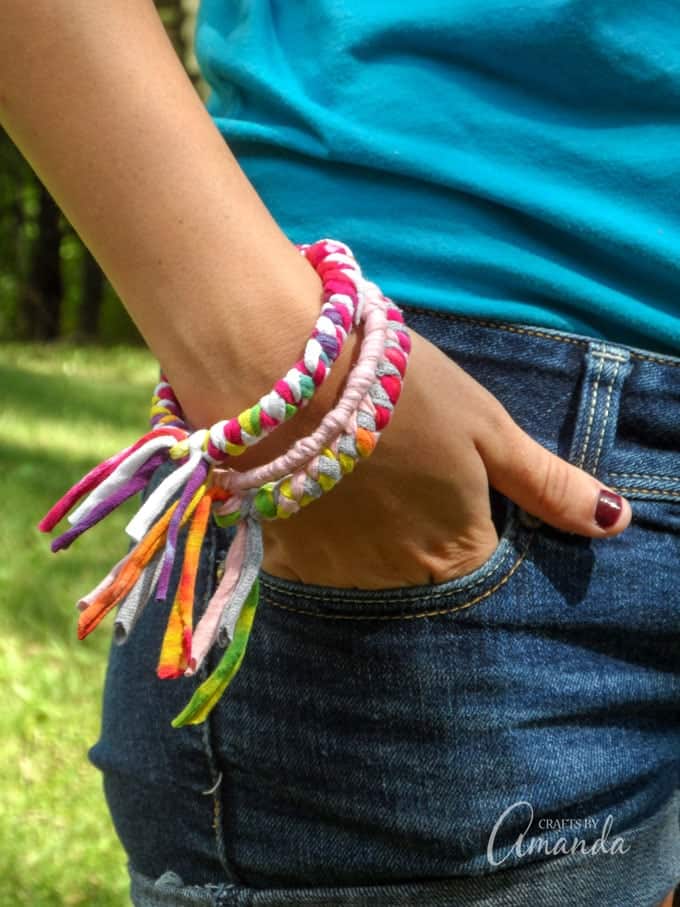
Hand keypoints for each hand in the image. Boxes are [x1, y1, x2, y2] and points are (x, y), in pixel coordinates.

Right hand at [248, 328, 631, 588]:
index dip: (473, 527)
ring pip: (368, 570)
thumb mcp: (486, 427)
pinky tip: (318, 492)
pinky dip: (321, 537)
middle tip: (397, 475)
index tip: (450, 487)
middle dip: (419, 536)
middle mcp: (399, 580)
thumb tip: (617, 524)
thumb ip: (547, 484)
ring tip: (357, 478)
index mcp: (457, 551)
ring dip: (369, 538)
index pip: (482, 568)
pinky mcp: (286, 558)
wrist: (282, 365)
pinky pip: (315, 565)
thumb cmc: (400, 389)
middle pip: (423, 574)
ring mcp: (338, 575)